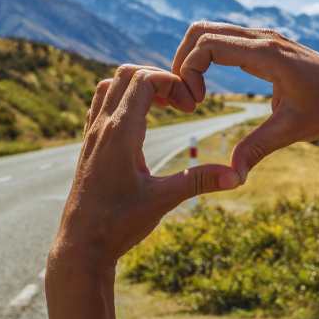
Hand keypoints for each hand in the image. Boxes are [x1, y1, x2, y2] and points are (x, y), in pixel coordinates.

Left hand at [49, 66, 240, 271]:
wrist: (82, 245)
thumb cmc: (119, 223)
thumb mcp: (163, 200)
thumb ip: (199, 182)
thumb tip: (237, 176)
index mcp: (120, 133)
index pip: (144, 79)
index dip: (172, 82)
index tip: (191, 107)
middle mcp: (102, 127)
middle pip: (125, 74)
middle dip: (158, 78)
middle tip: (180, 104)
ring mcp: (92, 135)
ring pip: (109, 86)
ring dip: (137, 86)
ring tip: (163, 107)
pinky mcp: (88, 146)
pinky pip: (101, 105)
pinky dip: (122, 100)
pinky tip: (141, 123)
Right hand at [172, 22, 318, 179]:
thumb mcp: (291, 131)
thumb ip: (257, 148)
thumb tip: (232, 176)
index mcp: (268, 54)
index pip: (208, 45)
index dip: (190, 71)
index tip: (195, 104)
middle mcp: (264, 38)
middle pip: (202, 30)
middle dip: (183, 61)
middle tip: (186, 97)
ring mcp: (266, 38)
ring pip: (212, 31)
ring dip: (193, 58)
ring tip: (194, 94)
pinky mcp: (267, 45)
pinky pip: (226, 39)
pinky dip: (207, 57)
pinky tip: (209, 87)